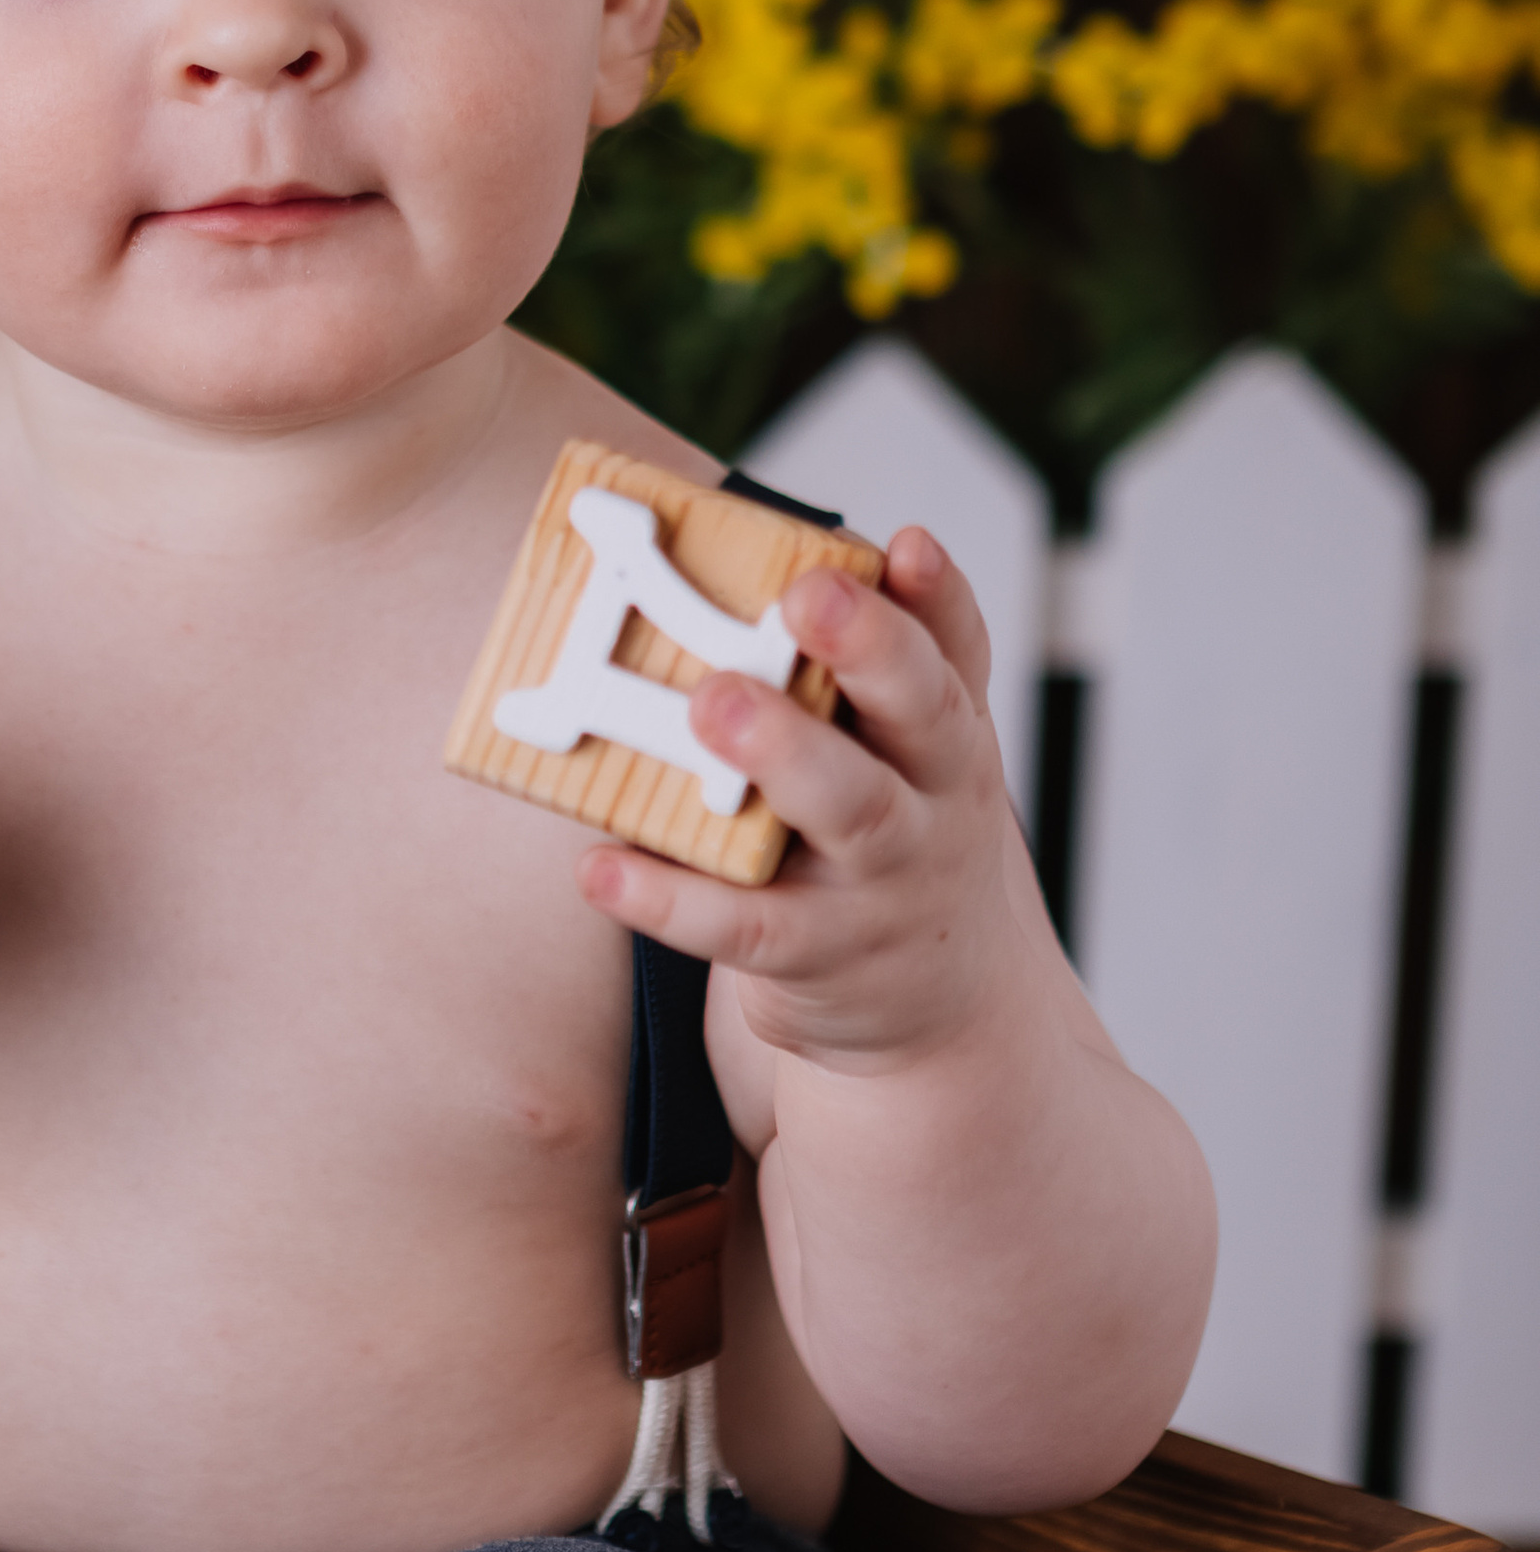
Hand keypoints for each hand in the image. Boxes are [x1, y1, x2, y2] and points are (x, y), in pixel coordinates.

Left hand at [576, 527, 1023, 1074]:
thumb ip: (864, 669)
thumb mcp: (911, 758)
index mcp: (945, 733)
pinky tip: (599, 866)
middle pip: (920, 714)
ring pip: (847, 809)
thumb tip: (754, 560)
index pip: (953, 650)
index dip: (935, 594)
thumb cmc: (895, 836)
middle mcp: (932, 799)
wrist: (940, 1008)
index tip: (903, 543)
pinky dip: (669, 899)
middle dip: (867, 648)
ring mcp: (880, 882)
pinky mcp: (815, 956)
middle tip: (804, 598)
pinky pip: (742, 927)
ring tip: (712, 702)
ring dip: (783, 751)